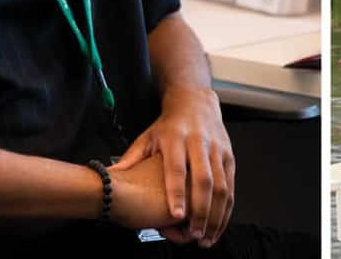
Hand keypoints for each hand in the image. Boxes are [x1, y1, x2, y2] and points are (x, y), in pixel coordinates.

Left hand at [112, 91, 233, 246]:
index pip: (176, 169)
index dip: (177, 193)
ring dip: (216, 215)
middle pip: (204, 180)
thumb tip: (109, 173)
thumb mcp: (147, 137)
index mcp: (175, 138)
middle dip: (201, 211)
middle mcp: (199, 143)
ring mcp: (217, 150)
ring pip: (222, 186)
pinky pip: (231, 186)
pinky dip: (227, 209)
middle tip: (195, 235)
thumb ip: (131, 158)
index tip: (176, 216)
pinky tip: (218, 226)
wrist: (195, 102)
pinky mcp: (229, 157)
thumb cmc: (168, 125)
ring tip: (207, 238)